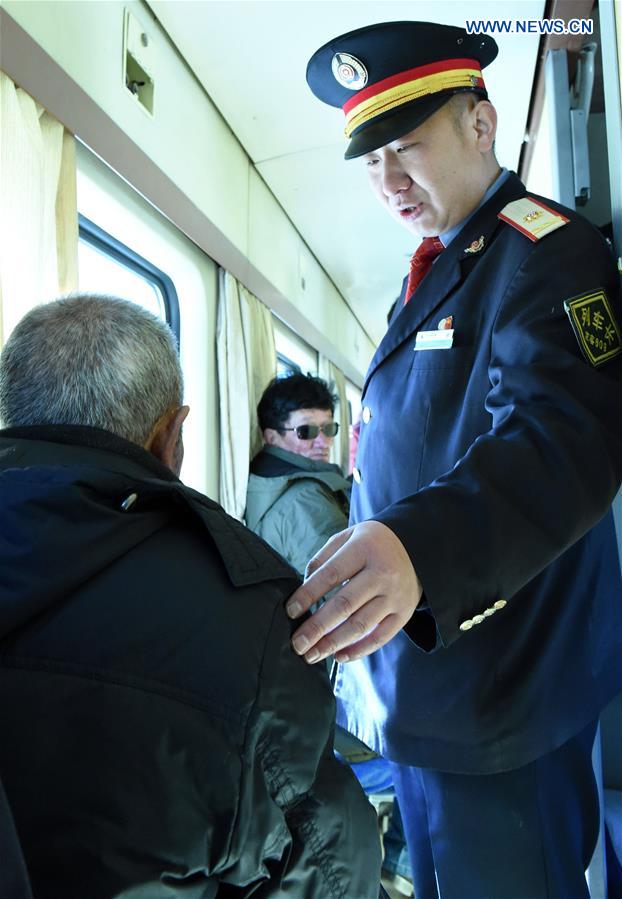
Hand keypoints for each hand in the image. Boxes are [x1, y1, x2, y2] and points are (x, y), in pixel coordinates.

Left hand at [286, 521, 422, 663]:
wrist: (416, 547)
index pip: (331, 575)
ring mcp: (394, 596)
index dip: (308, 594)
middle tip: (297, 644)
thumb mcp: (348, 536)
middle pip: (344, 605)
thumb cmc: (372, 543)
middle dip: (317, 628)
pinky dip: (359, 650)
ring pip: (360, 625)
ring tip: (311, 655)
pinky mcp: (404, 613)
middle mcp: (382, 573)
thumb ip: (324, 558)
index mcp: (364, 550)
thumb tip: (303, 588)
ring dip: (333, 643)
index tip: (291, 611)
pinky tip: (338, 657)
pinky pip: (380, 637)